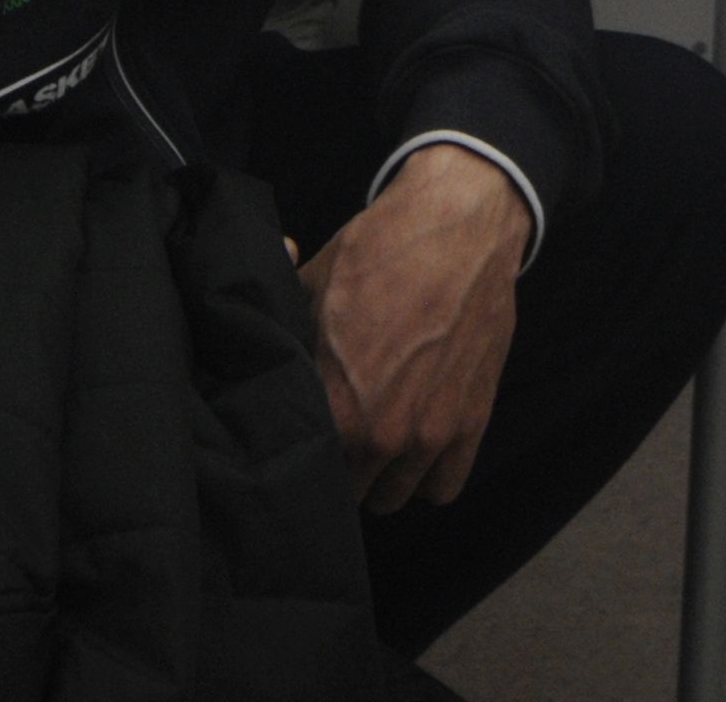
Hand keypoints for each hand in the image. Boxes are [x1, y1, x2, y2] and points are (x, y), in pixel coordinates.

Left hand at [301, 144, 531, 511]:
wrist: (457, 227)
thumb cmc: (378, 251)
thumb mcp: (310, 286)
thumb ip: (282, 333)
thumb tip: (253, 343)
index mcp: (334, 405)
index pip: (304, 466)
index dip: (299, 452)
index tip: (300, 438)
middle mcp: (381, 434)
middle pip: (345, 492)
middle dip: (339, 467)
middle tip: (338, 437)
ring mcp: (430, 434)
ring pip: (392, 498)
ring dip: (381, 476)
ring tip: (376, 443)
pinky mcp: (471, 424)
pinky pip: (443, 488)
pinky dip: (428, 475)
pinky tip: (416, 448)